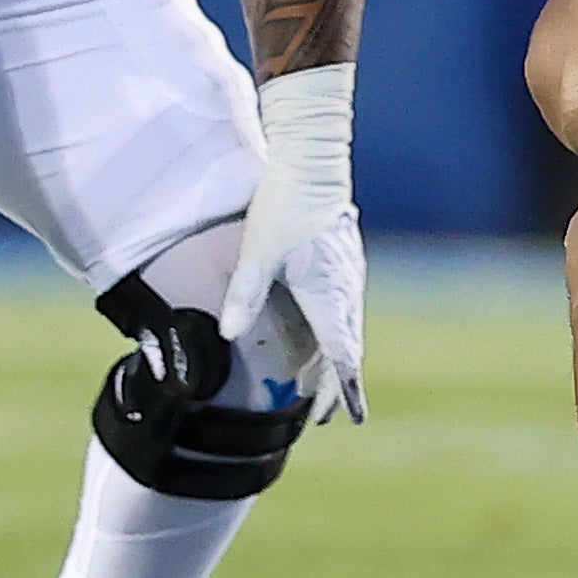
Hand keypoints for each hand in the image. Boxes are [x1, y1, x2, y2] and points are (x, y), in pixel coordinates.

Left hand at [220, 64, 365, 420]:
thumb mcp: (257, 250)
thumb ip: (244, 295)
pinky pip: (345, 310)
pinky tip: (324, 335)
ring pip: (348, 329)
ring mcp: (348, 275)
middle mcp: (345, 289)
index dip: (342, 389)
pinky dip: (337, 333)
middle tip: (325, 415)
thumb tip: (228, 335)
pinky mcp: (344, 261)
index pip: (341, 354)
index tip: (347, 417)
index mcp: (328, 294)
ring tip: (318, 385)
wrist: (312, 159)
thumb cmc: (284, 204)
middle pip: (347, 348)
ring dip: (335, 359)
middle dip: (336, 384)